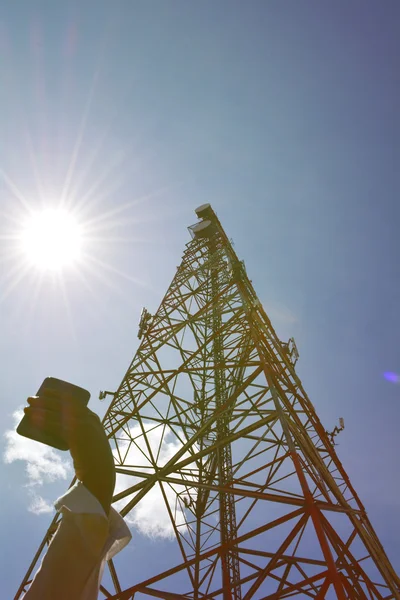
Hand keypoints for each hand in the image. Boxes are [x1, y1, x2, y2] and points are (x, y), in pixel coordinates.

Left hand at [24, 389, 115, 513]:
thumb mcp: (89, 439)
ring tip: (27, 409)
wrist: (100, 470)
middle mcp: (88, 418)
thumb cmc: (93, 456)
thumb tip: (62, 429)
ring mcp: (83, 426)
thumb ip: (79, 432)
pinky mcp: (76, 435)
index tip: (46, 392)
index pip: (73, 400)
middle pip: (63, 404)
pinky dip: (43, 421)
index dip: (57, 394)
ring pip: (57, 413)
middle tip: (32, 399)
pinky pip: (56, 425)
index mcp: (92, 417)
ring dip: (40, 409)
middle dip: (45, 399)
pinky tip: (33, 420)